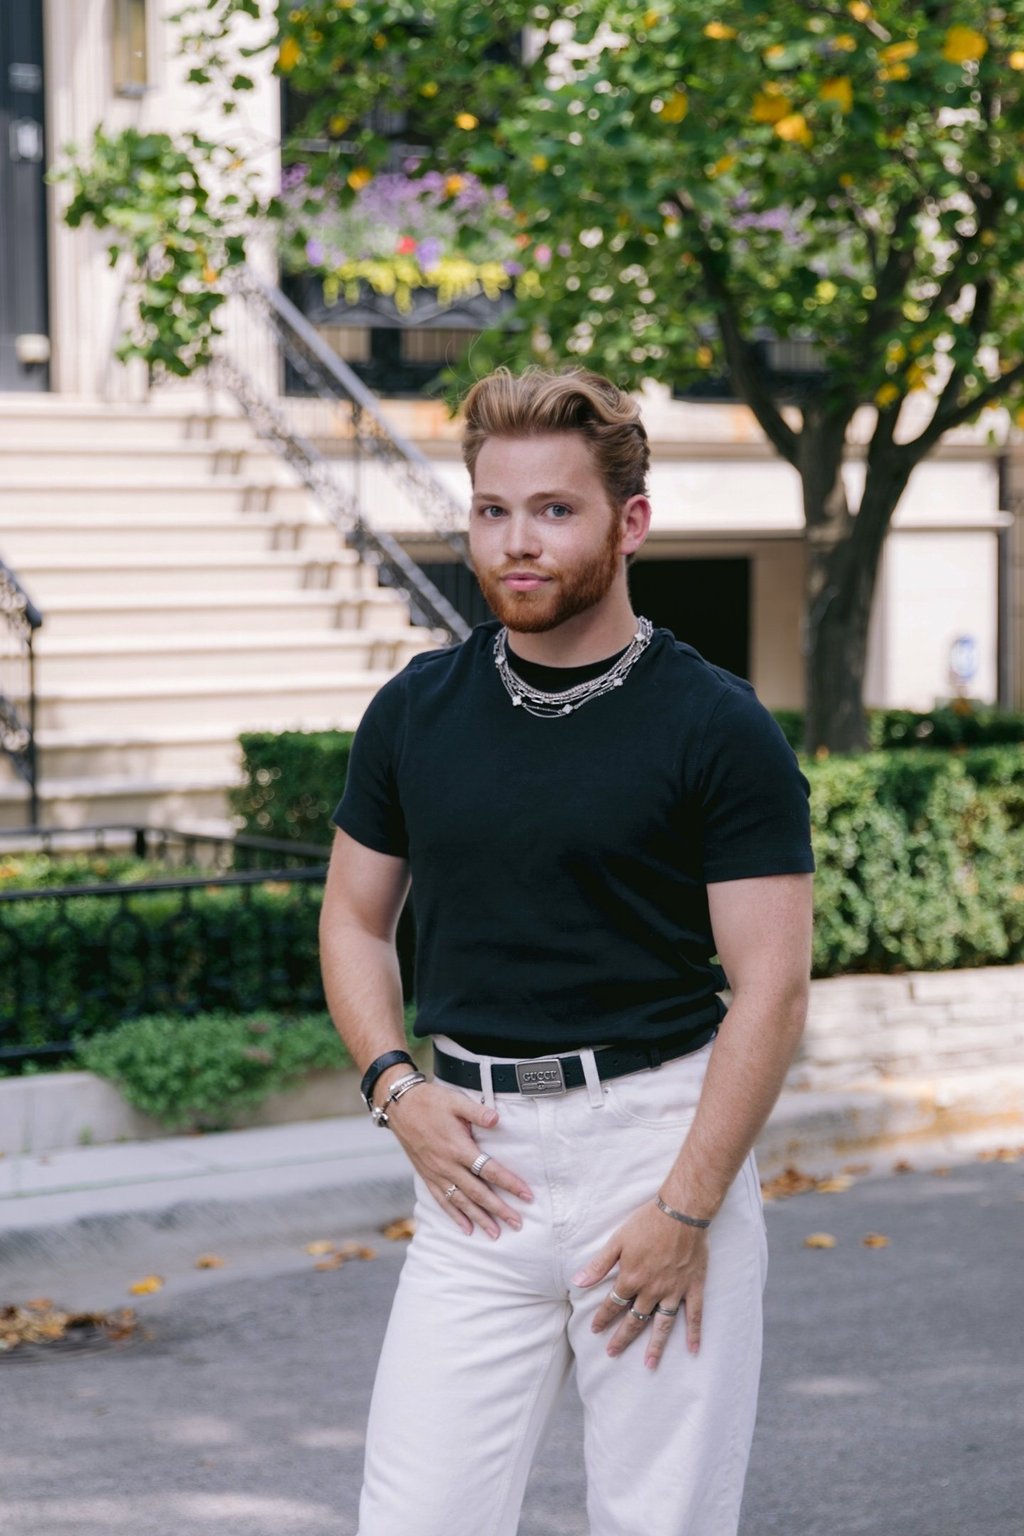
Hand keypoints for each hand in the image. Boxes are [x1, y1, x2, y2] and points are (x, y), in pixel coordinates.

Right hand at [387, 1081, 532, 1238]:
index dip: (510, 1184)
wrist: (400, 1106)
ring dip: (479, 1219)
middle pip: (478, 1193)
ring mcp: (436, 1173)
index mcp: (458, 1148)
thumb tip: (497, 1119)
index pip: (489, 1170)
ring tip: (495, 1233)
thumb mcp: (456, 1101)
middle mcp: (448, 1165)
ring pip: (461, 1202)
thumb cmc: (430, 1102)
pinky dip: (454, 1216)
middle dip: (499, 1210)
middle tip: (517, 1223)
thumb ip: (478, 1112)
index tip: (527, 1196)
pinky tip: (466, 1228)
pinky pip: (442, 1201)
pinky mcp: (426, 1176)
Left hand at [572, 1202, 707, 1367]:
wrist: (681, 1211)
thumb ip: (599, 1264)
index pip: (613, 1304)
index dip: (603, 1317)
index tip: (595, 1330)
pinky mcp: (693, 1287)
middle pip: (635, 1320)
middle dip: (622, 1338)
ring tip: (649, 1364)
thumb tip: (577, 1281)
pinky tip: (693, 1349)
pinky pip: (694, 1314)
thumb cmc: (647, 1222)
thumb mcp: (617, 1240)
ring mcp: (674, 1290)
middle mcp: (652, 1290)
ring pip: (663, 1324)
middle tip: (612, 1353)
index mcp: (632, 1278)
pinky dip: (694, 1333)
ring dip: (655, 1345)